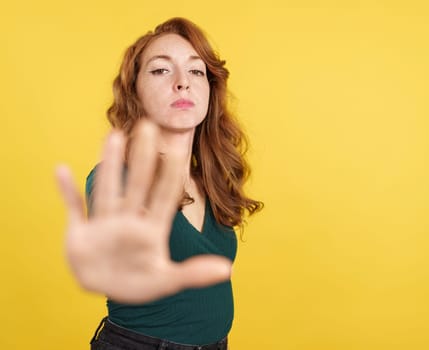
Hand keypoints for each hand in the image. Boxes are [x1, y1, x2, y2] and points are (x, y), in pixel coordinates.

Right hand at [55, 120, 231, 303]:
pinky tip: (62, 170)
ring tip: (114, 135)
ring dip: (109, 164)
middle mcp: (129, 219)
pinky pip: (75, 208)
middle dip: (142, 157)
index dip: (170, 174)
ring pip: (108, 188)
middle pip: (138, 183)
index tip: (177, 151)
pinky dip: (67, 192)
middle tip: (148, 125)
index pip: (164, 196)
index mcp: (151, 229)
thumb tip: (228, 270)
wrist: (107, 290)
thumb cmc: (140, 284)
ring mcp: (105, 223)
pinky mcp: (81, 232)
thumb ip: (194, 273)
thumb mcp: (167, 281)